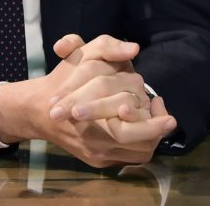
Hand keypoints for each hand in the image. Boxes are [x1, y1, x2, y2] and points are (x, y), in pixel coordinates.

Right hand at [0, 34, 176, 166]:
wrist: (40, 111)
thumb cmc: (62, 80)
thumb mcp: (80, 55)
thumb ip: (106, 47)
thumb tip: (133, 49)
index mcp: (90, 114)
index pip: (128, 128)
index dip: (149, 121)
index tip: (159, 101)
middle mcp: (94, 140)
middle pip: (136, 144)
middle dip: (155, 130)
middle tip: (170, 119)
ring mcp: (97, 153)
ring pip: (137, 153)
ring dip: (151, 137)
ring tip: (159, 120)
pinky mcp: (98, 161)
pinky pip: (128, 158)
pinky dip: (140, 144)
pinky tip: (144, 126)